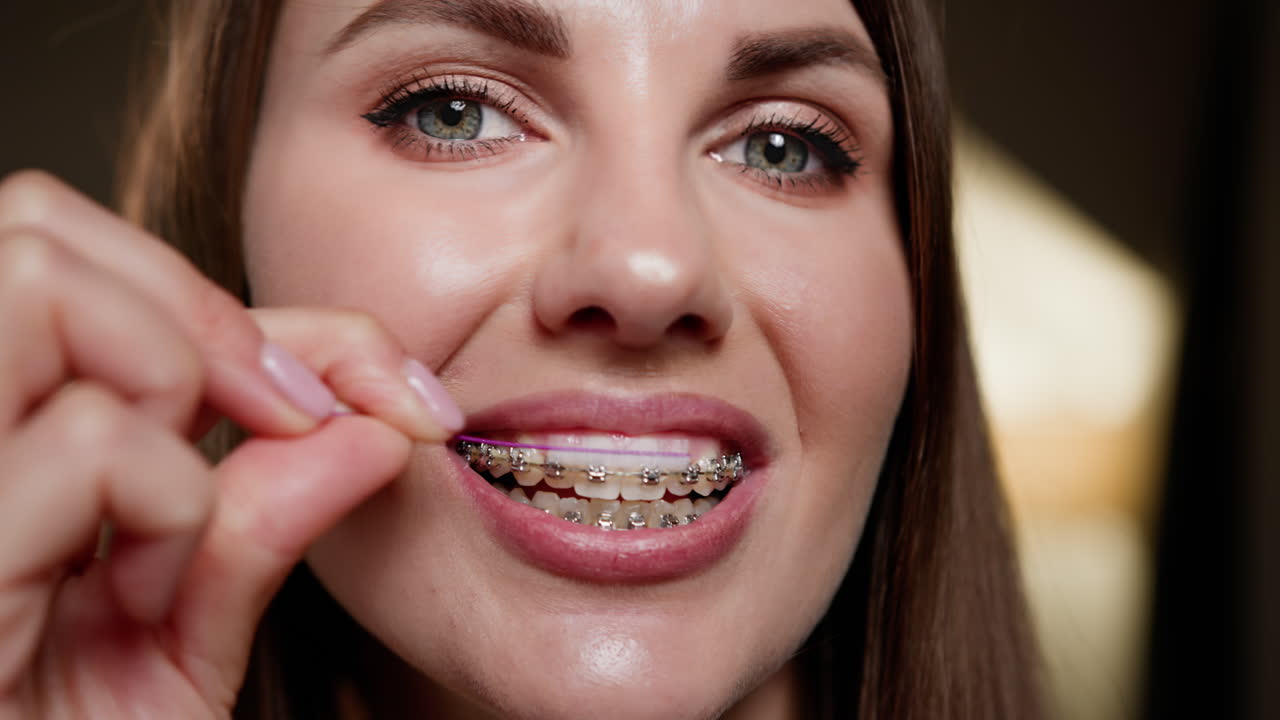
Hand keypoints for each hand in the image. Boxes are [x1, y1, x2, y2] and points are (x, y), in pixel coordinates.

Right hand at [0, 171, 458, 717]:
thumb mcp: (184, 639)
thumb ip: (258, 521)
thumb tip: (373, 422)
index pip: (67, 256)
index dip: (223, 300)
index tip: (354, 390)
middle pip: (35, 232)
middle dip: (197, 311)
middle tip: (282, 413)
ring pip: (36, 284)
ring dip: (169, 379)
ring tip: (184, 508)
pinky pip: (84, 443)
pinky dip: (166, 498)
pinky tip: (150, 580)